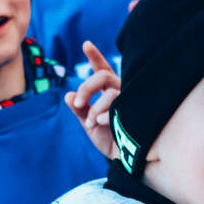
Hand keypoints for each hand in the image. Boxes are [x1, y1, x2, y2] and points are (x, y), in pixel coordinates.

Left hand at [65, 41, 119, 159]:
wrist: (123, 160)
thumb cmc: (107, 139)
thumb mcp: (88, 123)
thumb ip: (78, 109)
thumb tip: (68, 95)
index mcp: (108, 90)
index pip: (102, 69)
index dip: (95, 56)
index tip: (86, 44)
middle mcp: (120, 91)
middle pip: (103, 76)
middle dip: (86, 87)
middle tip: (77, 103)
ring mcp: (129, 100)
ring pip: (109, 92)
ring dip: (94, 107)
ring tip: (90, 122)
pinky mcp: (135, 111)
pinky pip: (117, 106)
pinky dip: (103, 114)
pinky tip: (99, 122)